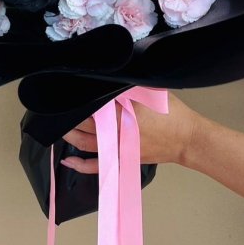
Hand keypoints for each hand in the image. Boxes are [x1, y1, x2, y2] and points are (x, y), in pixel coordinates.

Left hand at [60, 92, 197, 173]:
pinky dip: (80, 165)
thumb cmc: (170, 112)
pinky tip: (68, 161)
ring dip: (70, 136)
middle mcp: (115, 132)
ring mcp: (118, 148)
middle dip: (69, 117)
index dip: (77, 100)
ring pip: (85, 144)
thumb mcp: (150, 91)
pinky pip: (97, 166)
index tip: (65, 92)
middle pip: (84, 124)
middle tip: (57, 108)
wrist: (186, 138)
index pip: (91, 105)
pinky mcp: (122, 160)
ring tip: (59, 127)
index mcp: (122, 112)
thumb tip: (107, 78)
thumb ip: (127, 85)